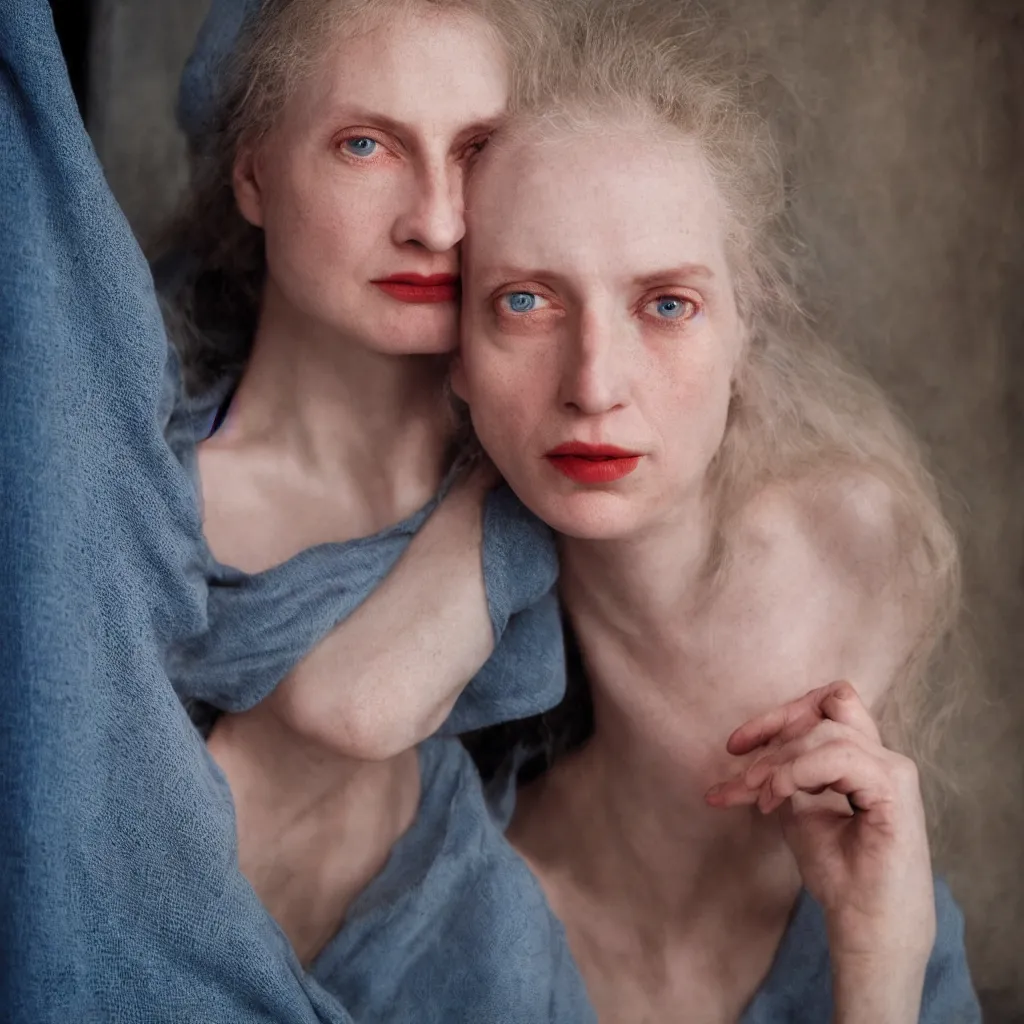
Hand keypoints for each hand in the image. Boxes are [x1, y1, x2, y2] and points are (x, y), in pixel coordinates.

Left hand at [705, 682, 935, 967]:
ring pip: (827, 731)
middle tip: (740, 767)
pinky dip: (798, 770)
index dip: (777, 716)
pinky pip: (839, 757)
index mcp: (864, 759)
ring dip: (781, 759)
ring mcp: (893, 771)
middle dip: (773, 729)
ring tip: (759, 794)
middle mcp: (882, 757)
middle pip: (827, 704)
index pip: (824, 707)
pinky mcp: (894, 790)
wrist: (866, 927)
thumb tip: (747, 756)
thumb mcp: (797, 811)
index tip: (735, 746)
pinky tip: (776, 795)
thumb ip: (783, 775)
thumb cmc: (840, 874)